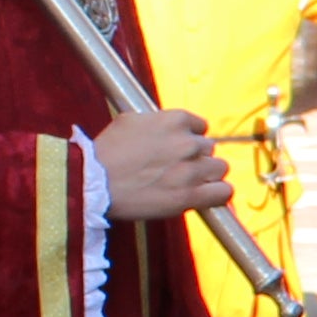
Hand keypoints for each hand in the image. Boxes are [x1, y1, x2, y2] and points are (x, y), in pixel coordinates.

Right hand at [91, 108, 232, 219]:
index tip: (179, 149)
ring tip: (189, 183)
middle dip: (196, 157)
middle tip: (177, 168)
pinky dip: (218, 194)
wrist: (93, 182)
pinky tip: (207, 196)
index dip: (191, 138)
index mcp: (175, 120)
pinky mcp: (190, 196)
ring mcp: (192, 169)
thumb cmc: (106, 152)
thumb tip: (166, 124)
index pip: (201, 127)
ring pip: (219, 168)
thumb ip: (157, 121)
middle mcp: (188, 142)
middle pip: (209, 148)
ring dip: (207, 175)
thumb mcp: (131, 121)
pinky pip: (223, 192)